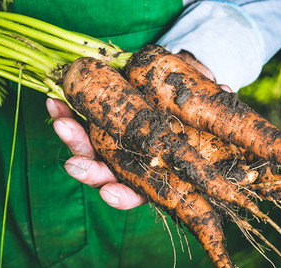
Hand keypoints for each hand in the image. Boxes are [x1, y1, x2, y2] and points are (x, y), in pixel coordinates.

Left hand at [48, 52, 228, 209]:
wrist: (171, 86)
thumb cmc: (190, 104)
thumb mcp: (203, 105)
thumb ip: (212, 101)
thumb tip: (225, 91)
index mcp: (153, 169)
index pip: (135, 191)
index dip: (122, 195)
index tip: (110, 192)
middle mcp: (127, 159)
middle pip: (103, 172)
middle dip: (87, 169)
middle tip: (73, 163)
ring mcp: (111, 139)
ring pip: (86, 148)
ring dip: (70, 135)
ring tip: (58, 117)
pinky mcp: (99, 119)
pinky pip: (79, 120)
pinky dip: (66, 111)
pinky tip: (55, 100)